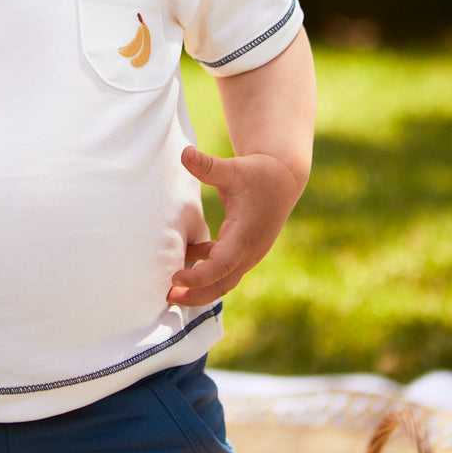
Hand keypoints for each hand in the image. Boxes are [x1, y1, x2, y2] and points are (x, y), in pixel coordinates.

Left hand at [167, 145, 302, 306]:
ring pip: (223, 280)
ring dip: (200, 288)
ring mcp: (248, 253)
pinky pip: (223, 268)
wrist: (283, 178)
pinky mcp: (244, 249)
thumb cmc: (258, 173)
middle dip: (196, 295)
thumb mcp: (233, 168)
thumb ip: (207, 166)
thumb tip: (184, 153)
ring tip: (172, 291)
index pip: (221, 265)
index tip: (175, 279)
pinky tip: (187, 254)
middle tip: (168, 298)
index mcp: (246, 235)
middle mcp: (249, 250)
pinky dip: (205, 268)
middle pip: (222, 284)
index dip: (198, 276)